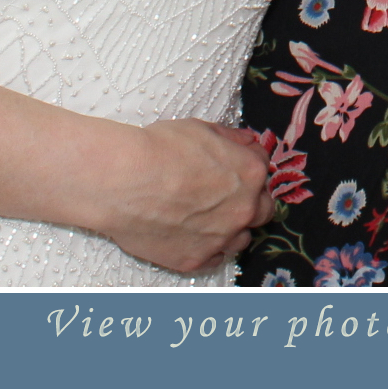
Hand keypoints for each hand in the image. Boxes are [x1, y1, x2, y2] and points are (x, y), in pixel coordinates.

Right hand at [96, 120, 275, 274]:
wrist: (124, 181)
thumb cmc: (160, 149)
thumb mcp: (200, 129)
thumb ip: (230, 137)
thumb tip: (245, 141)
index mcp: (250, 173)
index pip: (263, 170)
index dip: (247, 167)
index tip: (233, 168)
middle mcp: (243, 209)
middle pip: (263, 210)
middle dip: (250, 201)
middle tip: (225, 196)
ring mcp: (221, 238)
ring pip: (241, 239)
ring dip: (231, 229)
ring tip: (207, 219)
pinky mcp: (195, 259)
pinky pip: (214, 259)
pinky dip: (208, 249)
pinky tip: (192, 236)